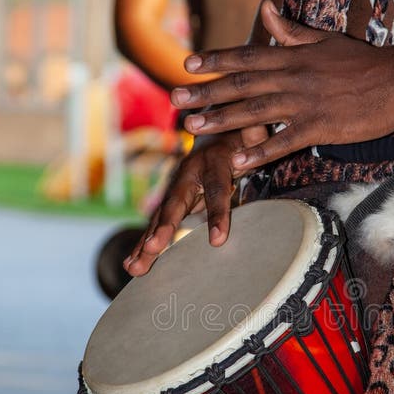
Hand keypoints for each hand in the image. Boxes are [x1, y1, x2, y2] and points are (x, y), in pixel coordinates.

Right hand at [124, 124, 266, 275]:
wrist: (213, 126)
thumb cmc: (240, 136)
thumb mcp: (251, 135)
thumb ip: (256, 139)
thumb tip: (261, 135)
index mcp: (213, 161)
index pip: (217, 190)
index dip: (217, 214)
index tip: (218, 241)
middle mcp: (187, 174)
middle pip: (174, 205)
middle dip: (162, 229)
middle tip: (151, 251)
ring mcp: (175, 187)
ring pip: (160, 217)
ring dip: (146, 243)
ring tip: (134, 268)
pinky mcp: (171, 200)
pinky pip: (157, 224)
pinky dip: (144, 244)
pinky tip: (132, 265)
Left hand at [170, 0, 393, 169]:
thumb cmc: (365, 61)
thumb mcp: (326, 40)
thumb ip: (292, 32)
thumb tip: (267, 12)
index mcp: (294, 56)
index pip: (247, 55)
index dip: (215, 60)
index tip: (188, 66)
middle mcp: (293, 77)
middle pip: (241, 84)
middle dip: (206, 93)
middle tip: (176, 101)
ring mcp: (305, 102)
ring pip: (255, 111)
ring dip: (222, 121)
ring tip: (194, 128)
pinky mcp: (321, 127)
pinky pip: (284, 141)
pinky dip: (261, 151)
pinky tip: (239, 162)